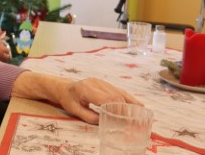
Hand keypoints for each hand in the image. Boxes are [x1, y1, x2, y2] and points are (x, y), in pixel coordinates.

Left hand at [12, 73, 141, 123]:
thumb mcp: (74, 110)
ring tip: (141, 111)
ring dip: (130, 101)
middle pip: (115, 95)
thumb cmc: (67, 99)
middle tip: (134, 120)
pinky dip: (127, 97)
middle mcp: (96, 83)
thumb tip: (104, 121)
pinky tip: (136, 103)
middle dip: (125, 107)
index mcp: (87, 89)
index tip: (124, 119)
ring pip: (119, 91)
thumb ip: (89, 116)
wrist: (63, 87)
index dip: (117, 108)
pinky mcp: (104, 83)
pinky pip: (117, 89)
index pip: (106, 98)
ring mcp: (101, 81)